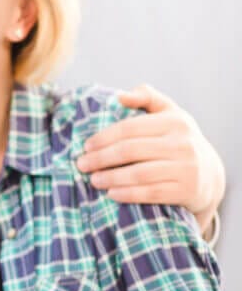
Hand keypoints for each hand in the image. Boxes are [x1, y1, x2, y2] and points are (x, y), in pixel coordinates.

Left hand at [76, 85, 224, 230]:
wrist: (208, 175)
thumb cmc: (177, 140)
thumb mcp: (168, 114)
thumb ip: (147, 98)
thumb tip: (120, 95)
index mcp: (174, 121)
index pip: (130, 128)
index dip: (104, 137)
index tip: (85, 146)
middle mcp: (182, 144)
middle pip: (131, 150)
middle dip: (101, 158)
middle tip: (81, 165)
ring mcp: (186, 168)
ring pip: (140, 173)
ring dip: (111, 178)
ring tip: (93, 180)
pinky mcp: (187, 190)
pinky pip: (152, 193)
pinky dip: (129, 194)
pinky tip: (111, 194)